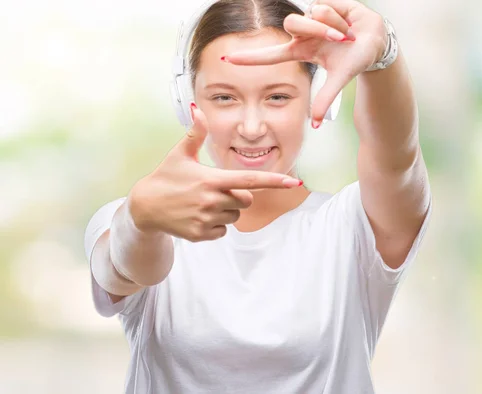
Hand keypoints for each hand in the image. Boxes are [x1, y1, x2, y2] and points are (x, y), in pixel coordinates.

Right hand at [128, 105, 301, 241]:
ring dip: (226, 211)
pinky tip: (198, 216)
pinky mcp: (201, 235)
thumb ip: (195, 134)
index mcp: (211, 179)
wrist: (145, 207)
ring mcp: (206, 219)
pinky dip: (216, 225)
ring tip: (203, 203)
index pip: (250, 181)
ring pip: (235, 217)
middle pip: (246, 200)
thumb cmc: (166, 177)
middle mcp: (212, 200)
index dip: (274, 181)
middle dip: (237, 196)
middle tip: (214, 190)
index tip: (293, 182)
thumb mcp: (180, 154)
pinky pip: (223, 231)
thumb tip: (197, 110)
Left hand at [223, 0, 386, 125]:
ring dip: (333, 25)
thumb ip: (326, 99)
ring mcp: (311, 17)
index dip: (250, 58)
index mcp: (300, 51)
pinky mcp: (322, 2)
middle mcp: (302, 33)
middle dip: (318, 29)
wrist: (375, 40)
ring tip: (347, 33)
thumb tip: (315, 124)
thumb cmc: (355, 59)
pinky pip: (324, 4)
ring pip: (312, 14)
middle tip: (341, 39)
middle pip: (294, 23)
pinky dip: (340, 15)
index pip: (270, 54)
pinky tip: (348, 20)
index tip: (227, 60)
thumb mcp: (340, 78)